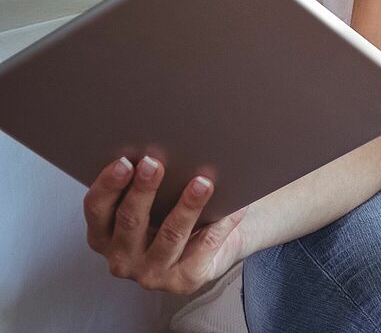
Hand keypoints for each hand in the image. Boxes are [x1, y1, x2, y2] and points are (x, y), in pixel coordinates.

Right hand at [82, 156, 249, 294]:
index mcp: (103, 237)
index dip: (108, 185)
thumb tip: (156, 151)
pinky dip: (220, 224)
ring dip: (186, 207)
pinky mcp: (184, 281)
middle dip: (143, 190)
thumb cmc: (175, 214)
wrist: (215, 243)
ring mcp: (151, 274)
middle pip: (130, 221)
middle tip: (155, 163)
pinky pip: (204, 246)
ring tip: (201, 183)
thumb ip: (143, 186)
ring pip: (170, 235)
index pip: (96, 209)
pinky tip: (232, 207)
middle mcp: (121, 259)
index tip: (124, 161)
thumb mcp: (151, 204)